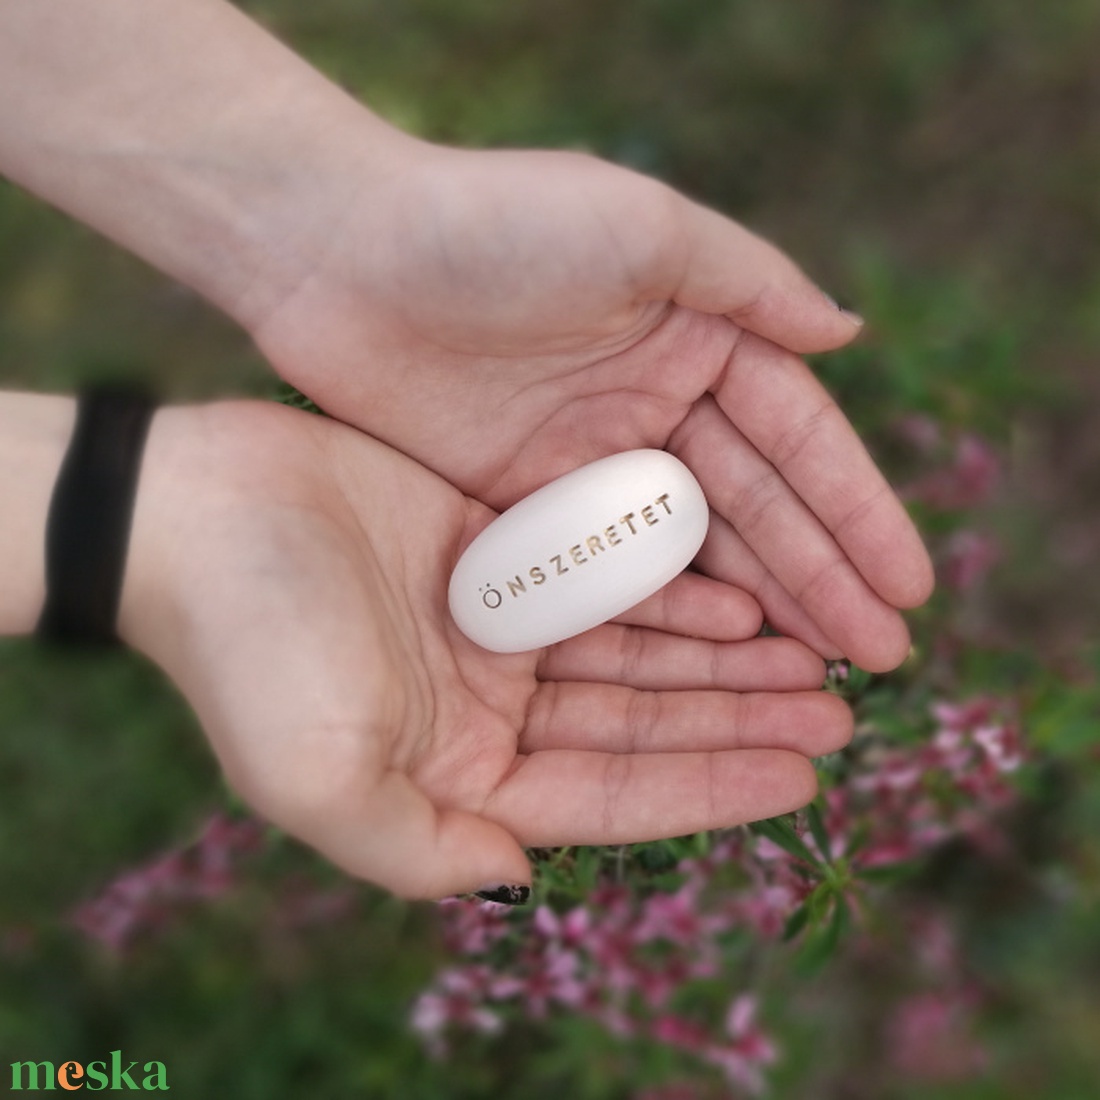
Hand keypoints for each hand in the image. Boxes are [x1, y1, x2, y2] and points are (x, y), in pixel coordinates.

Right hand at [119, 400, 851, 898]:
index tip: (807, 779)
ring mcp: (496, 624)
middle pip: (641, 722)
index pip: (612, 794)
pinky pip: (603, 572)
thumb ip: (418, 849)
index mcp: (458, 771)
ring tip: (815, 658)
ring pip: (637, 649)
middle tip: (840, 715)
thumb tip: (518, 882)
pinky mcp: (496, 547)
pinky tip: (740, 594)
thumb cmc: (250, 647)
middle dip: (739, 719)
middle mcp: (488, 705)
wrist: (192, 511)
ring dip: (723, 657)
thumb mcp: (318, 777)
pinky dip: (669, 585)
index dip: (712, 789)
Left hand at [247, 144, 933, 672]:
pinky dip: (663, 611)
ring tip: (816, 676)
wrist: (341, 254)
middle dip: (820, 580)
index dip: (854, 515)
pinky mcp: (524, 502)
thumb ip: (747, 280)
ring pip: (692, 549)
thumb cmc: (494, 224)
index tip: (906, 589)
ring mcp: (589, 460)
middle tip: (878, 659)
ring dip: (757, 610)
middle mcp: (652, 403)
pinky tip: (714, 658)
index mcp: (695, 335)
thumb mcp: (639, 226)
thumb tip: (848, 330)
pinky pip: (609, 569)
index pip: (796, 441)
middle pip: (755, 508)